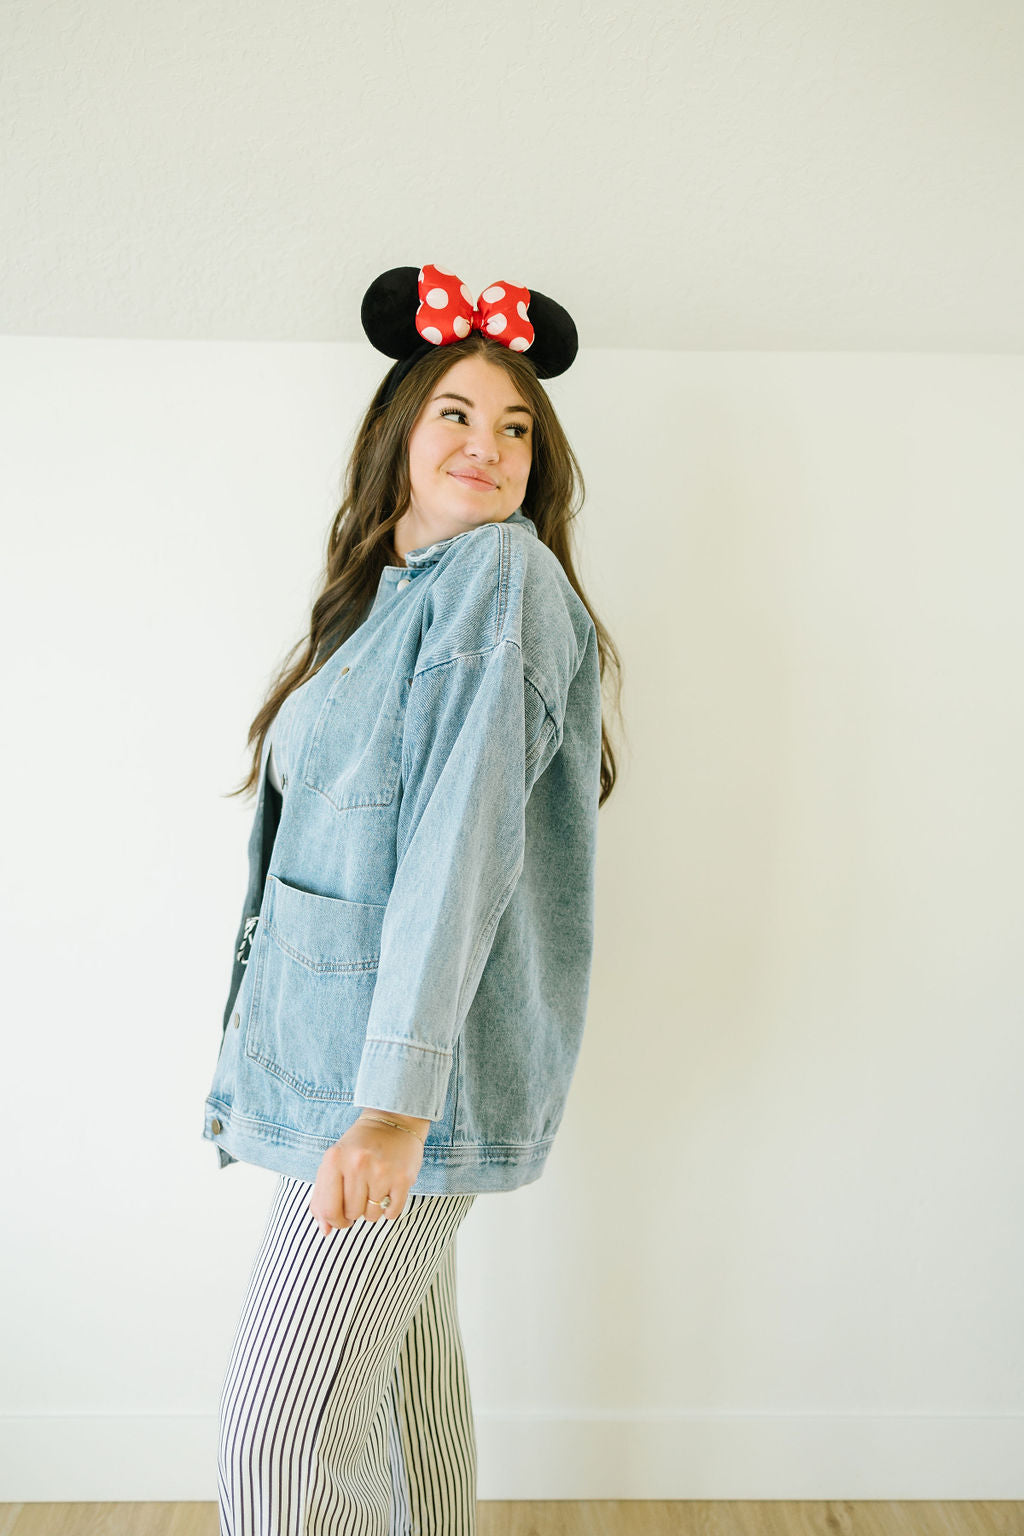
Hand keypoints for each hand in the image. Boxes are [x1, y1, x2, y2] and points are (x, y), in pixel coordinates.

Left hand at [308, 1116, 426, 1234]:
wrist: (394, 1120)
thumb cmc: (359, 1146)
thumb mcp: (334, 1163)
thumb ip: (323, 1196)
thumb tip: (325, 1231)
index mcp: (335, 1159)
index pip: (328, 1209)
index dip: (334, 1220)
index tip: (341, 1216)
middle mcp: (357, 1164)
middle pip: (351, 1214)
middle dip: (354, 1211)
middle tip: (361, 1195)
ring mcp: (381, 1171)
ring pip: (371, 1216)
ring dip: (373, 1209)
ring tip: (375, 1189)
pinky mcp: (403, 1178)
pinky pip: (392, 1213)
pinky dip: (390, 1209)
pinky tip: (389, 1192)